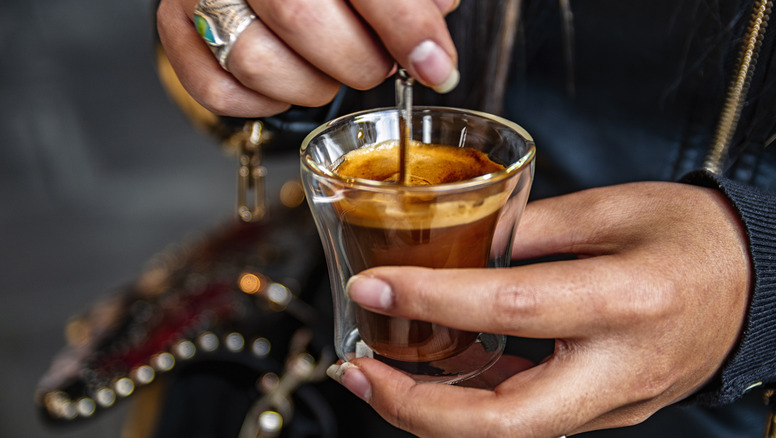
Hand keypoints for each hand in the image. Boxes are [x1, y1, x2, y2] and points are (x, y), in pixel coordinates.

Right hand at [156, 0, 459, 116]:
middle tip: (379, 63)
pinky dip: (265, 102)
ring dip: (314, 85)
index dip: (405, 25)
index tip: (436, 65)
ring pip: (257, 63)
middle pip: (301, 18)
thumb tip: (437, 20)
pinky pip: (219, 92)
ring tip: (332, 66)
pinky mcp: (174, 28)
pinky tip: (288, 79)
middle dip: (359, 61)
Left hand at [332, 182, 750, 436]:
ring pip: (508, 432)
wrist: (753, 284)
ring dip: (432, 413)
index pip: (510, 309)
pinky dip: (469, 405)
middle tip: (357, 370)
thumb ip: (527, 228)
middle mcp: (619, 369)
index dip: (432, 300)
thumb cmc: (693, 238)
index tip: (372, 287)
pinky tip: (432, 375)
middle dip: (415, 407)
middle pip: (503, 420)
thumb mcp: (611, 209)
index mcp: (626, 302)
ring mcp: (613, 402)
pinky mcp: (604, 411)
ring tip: (376, 373)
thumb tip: (454, 245)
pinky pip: (526, 420)